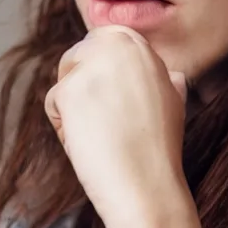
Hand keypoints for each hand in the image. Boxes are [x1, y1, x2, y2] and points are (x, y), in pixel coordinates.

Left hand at [44, 25, 190, 226]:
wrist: (147, 186)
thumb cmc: (158, 151)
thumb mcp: (174, 103)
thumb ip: (164, 81)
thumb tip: (172, 75)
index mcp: (140, 46)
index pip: (100, 41)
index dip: (98, 71)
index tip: (109, 99)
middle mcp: (117, 46)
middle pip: (76, 57)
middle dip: (79, 85)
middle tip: (103, 119)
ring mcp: (92, 66)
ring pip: (64, 83)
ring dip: (74, 110)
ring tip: (103, 135)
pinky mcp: (69, 90)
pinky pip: (54, 105)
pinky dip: (64, 129)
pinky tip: (90, 143)